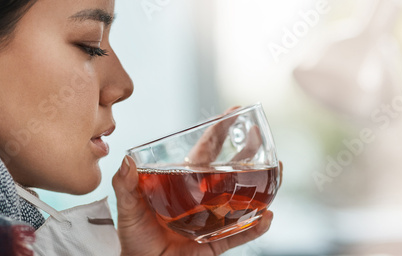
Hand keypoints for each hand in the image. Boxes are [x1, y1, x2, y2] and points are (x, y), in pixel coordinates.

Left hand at [112, 107, 279, 255]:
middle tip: (261, 136)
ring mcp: (213, 219)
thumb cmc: (135, 235)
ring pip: (243, 200)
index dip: (219, 132)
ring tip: (276, 170)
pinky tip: (267, 216)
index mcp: (184, 183)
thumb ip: (125, 184)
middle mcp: (203, 198)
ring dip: (261, 186)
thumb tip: (127, 160)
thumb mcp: (127, 206)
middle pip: (230, 171)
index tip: (233, 112)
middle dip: (247, 152)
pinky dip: (254, 227)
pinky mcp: (216, 242)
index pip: (205, 152)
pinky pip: (240, 234)